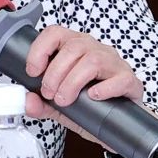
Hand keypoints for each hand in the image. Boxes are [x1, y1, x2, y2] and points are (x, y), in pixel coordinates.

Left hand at [22, 26, 143, 148]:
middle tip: (49, 94)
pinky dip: (104, 88)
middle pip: (73, 48)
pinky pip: (120, 78)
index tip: (33, 71)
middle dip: (55, 73)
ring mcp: (114, 64)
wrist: (116, 125)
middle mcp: (95, 50)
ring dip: (73, 82)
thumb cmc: (88, 107)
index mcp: (75, 48)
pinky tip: (93, 97)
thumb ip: (41, 104)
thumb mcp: (58, 107)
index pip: (55, 33)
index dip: (40, 49)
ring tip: (65, 99)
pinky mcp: (130, 81)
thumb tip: (28, 101)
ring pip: (93, 60)